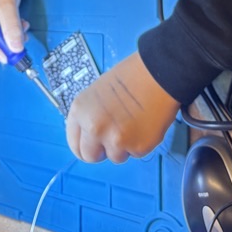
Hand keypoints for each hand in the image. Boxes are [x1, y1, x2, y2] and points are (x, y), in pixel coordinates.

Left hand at [66, 52, 180, 163]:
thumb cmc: (127, 78)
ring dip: (123, 146)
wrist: (157, 74)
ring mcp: (115, 140)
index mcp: (80, 111)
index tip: (93, 144)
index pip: (74, 144)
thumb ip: (90, 116)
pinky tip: (145, 124)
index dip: (85, 145)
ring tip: (133, 124)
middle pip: (90, 157)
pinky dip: (140, 143)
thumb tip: (90, 136)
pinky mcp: (138, 148)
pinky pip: (136, 153)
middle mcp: (93, 128)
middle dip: (101, 151)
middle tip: (113, 138)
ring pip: (115, 157)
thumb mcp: (96, 94)